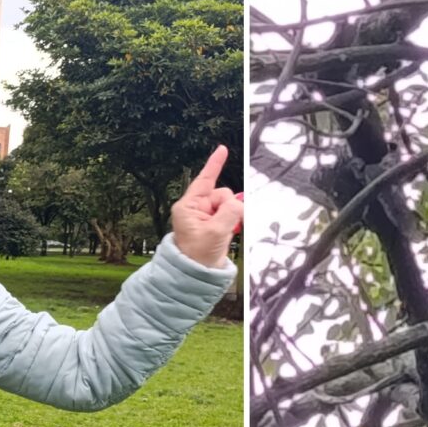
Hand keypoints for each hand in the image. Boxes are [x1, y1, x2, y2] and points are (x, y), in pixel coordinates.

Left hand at [169, 145, 242, 265]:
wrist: (196, 277)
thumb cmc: (197, 257)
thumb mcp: (215, 232)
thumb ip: (230, 212)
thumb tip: (239, 202)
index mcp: (189, 207)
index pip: (204, 180)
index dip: (215, 164)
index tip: (223, 149)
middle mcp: (197, 209)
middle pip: (222, 194)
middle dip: (229, 206)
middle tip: (224, 226)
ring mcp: (206, 217)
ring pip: (230, 205)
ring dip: (232, 217)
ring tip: (224, 233)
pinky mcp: (215, 226)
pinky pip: (231, 215)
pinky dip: (234, 222)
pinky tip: (229, 232)